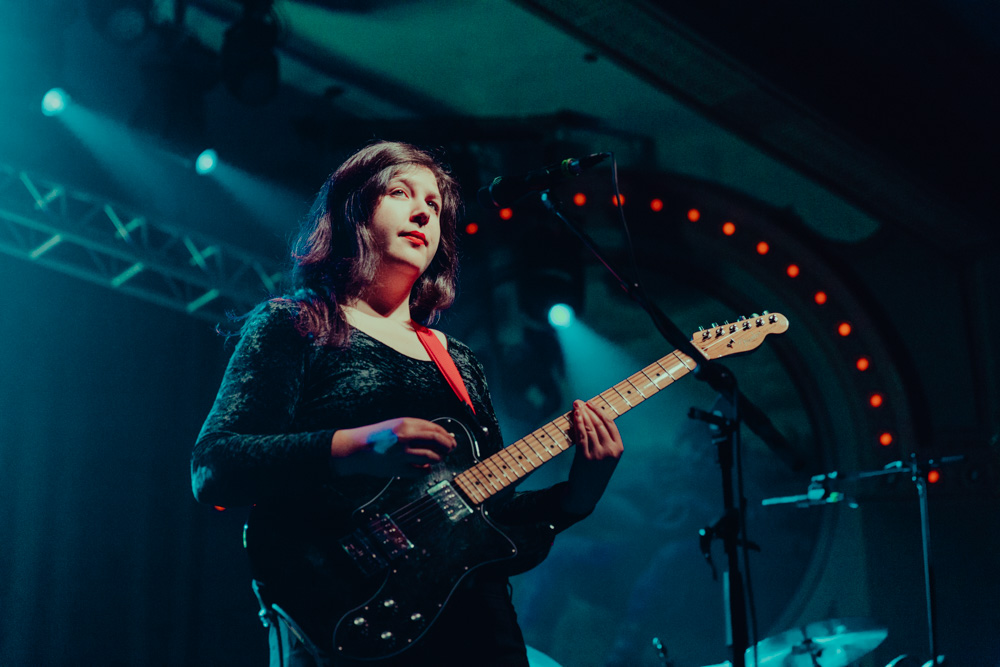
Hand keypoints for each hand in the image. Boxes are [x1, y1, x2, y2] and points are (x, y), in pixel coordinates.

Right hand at [330, 417, 456, 477]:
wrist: (356, 449)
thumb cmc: (377, 436)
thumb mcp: (396, 425)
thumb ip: (416, 429)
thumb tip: (439, 435)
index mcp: (405, 424)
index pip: (434, 429)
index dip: (446, 435)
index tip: (451, 440)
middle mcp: (405, 438)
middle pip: (436, 441)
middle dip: (448, 446)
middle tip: (450, 449)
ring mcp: (402, 454)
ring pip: (432, 456)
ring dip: (439, 458)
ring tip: (438, 458)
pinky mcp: (399, 469)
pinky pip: (421, 471)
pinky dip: (427, 469)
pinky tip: (425, 467)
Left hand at [563, 399, 623, 514]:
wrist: (587, 492)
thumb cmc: (596, 471)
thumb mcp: (607, 456)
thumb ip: (605, 439)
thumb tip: (592, 416)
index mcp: (618, 449)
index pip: (610, 424)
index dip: (599, 411)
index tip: (591, 403)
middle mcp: (610, 451)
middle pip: (599, 423)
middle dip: (588, 410)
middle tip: (580, 402)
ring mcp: (598, 454)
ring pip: (589, 428)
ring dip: (581, 414)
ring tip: (575, 406)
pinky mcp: (585, 457)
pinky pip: (581, 436)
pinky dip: (577, 424)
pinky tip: (574, 417)